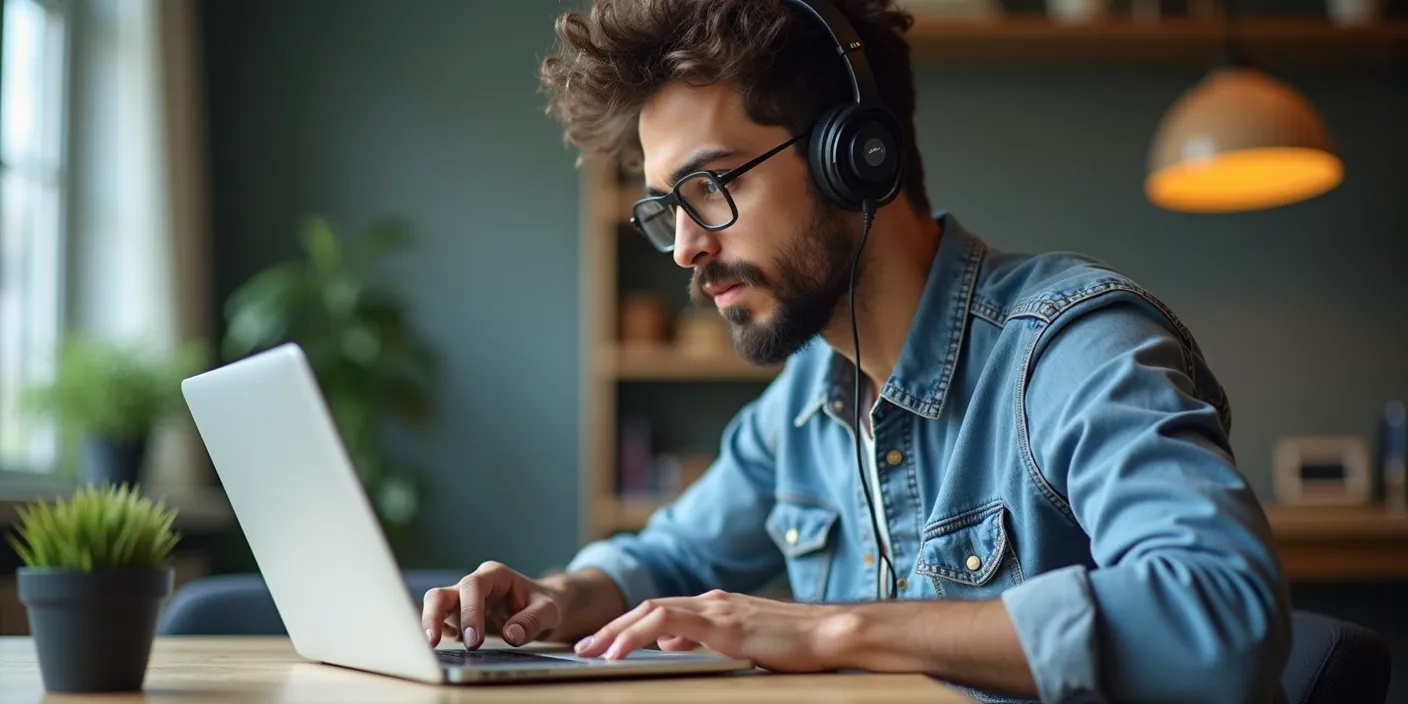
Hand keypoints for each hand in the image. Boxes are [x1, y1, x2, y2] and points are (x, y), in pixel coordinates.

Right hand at [421, 561, 565, 648]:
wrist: (542, 605)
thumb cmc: (544, 604)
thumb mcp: (549, 611)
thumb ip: (533, 620)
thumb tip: (511, 635)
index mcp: (495, 576)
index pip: (473, 587)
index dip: (469, 611)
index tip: (474, 640)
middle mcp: (474, 585)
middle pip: (442, 594)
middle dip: (434, 616)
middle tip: (435, 643)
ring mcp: (463, 600)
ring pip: (435, 605)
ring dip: (430, 625)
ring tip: (432, 647)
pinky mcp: (459, 616)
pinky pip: (440, 621)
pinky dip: (438, 633)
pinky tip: (445, 648)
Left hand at [571, 589, 846, 671]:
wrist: (830, 634)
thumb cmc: (796, 644)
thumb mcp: (743, 643)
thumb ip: (707, 639)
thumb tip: (673, 645)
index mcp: (716, 606)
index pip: (660, 610)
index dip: (627, 626)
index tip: (604, 644)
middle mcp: (712, 601)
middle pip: (647, 607)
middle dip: (612, 628)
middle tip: (584, 648)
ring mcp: (717, 609)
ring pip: (650, 611)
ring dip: (616, 631)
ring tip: (592, 652)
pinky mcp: (723, 624)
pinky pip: (667, 622)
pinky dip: (637, 635)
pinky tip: (620, 652)